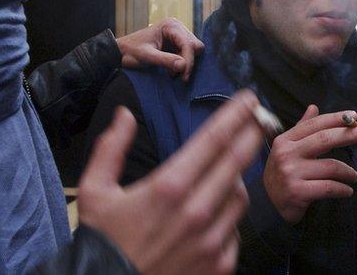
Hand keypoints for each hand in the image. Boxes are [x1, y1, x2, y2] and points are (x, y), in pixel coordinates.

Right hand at [78, 91, 263, 274]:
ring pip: (240, 195)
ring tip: (229, 170)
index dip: (235, 114)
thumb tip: (126, 115)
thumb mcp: (94, 191)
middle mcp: (196, 212)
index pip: (213, 139)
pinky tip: (216, 212)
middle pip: (238, 161)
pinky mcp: (220, 265)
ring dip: (237, 178)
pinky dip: (229, 217)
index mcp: (168, 187)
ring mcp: (211, 240)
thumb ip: (111, 148)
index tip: (249, 98)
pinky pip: (235, 229)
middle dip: (253, 134)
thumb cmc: (103, 241)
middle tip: (262, 118)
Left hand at [117, 18, 203, 80]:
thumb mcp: (147, 56)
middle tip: (179, 76)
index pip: (188, 44)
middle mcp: (177, 27)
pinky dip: (182, 64)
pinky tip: (171, 70)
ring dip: (186, 64)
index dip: (188, 60)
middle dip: (189, 62)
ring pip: (194, 51)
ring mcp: (178, 35)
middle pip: (195, 46)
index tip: (183, 77)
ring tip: (172, 73)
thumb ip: (165, 60)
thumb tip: (183, 66)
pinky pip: (187, 54)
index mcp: (170, 25)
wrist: (120, 52)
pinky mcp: (176, 43)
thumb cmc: (130, 51)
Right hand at [263, 106, 356, 222]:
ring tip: (354, 176)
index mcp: (285, 140)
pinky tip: (348, 191)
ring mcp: (291, 173)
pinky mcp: (297, 192)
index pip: (315, 125)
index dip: (336, 118)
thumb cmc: (281, 173)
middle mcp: (287, 154)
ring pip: (331, 166)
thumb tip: (314, 107)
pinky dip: (343, 189)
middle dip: (350, 134)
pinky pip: (328, 187)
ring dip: (348, 172)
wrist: (266, 205)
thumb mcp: (286, 149)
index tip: (354, 115)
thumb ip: (301, 128)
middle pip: (325, 139)